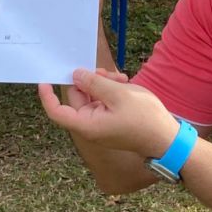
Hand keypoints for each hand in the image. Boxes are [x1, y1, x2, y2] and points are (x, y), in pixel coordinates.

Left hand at [37, 69, 176, 156]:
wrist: (167, 139)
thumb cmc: (144, 119)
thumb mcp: (118, 94)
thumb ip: (94, 83)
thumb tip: (75, 76)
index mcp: (87, 124)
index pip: (57, 112)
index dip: (47, 96)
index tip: (44, 80)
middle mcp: (90, 125)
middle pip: (77, 97)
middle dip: (89, 80)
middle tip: (105, 72)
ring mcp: (101, 122)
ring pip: (92, 95)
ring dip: (103, 83)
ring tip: (121, 78)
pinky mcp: (111, 119)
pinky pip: (103, 100)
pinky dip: (111, 90)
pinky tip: (124, 83)